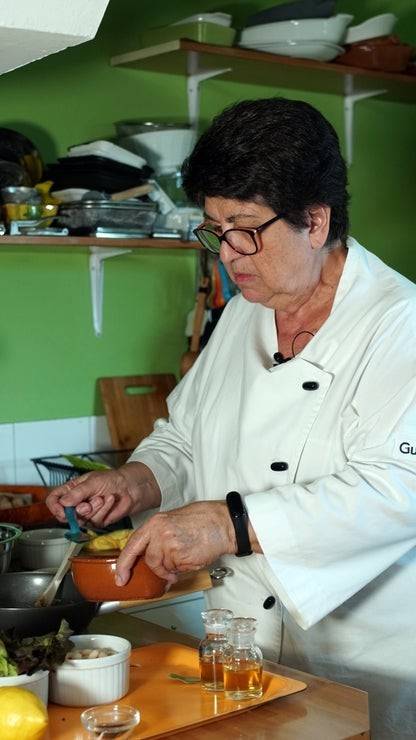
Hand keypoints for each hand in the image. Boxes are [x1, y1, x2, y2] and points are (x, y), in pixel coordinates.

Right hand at [46, 462, 160, 527]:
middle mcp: (76, 503)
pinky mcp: (97, 521)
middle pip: (65, 515)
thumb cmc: (111, 479)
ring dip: (93, 509)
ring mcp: (86, 514)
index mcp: (70, 491)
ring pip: (81, 520)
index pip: (54, 500)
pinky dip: (103, 511)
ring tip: (102, 498)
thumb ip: (77, 493)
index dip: (55, 507)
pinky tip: (109, 501)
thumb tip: (63, 503)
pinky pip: (95, 521)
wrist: (129, 487)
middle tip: (87, 504)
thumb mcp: (92, 482)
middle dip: (78, 511)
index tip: (62, 510)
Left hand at [115, 501, 236, 584]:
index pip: (132, 546)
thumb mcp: (173, 519)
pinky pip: (178, 571)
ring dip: (174, 568)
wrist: (223, 523)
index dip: (124, 563)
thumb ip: (159, 535)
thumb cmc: (203, 519)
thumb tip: (151, 553)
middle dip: (158, 569)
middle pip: (150, 560)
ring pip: (165, 567)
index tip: (121, 576)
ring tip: (187, 556)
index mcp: (155, 523)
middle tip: (167, 573)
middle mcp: (160, 534)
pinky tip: (193, 557)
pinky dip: (184, 569)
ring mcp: (170, 546)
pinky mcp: (182, 558)